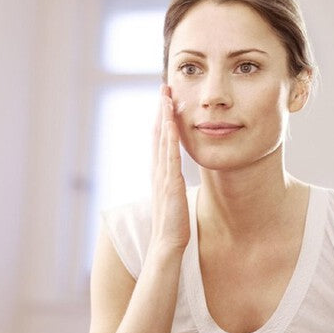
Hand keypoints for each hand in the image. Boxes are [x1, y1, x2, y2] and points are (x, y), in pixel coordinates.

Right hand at [149, 84, 190, 252]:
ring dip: (164, 116)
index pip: (159, 139)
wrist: (166, 244)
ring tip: (166, 95)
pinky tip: (171, 123)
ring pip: (162, 139)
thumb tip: (176, 173)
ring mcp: (162, 176)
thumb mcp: (172, 197)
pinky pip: (169, 156)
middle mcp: (158, 170)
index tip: (165, 100)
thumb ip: (172, 182)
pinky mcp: (170, 184)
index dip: (161, 118)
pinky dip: (169, 138)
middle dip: (160, 109)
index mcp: (159, 172)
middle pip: (157, 133)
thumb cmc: (172, 224)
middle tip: (163, 87)